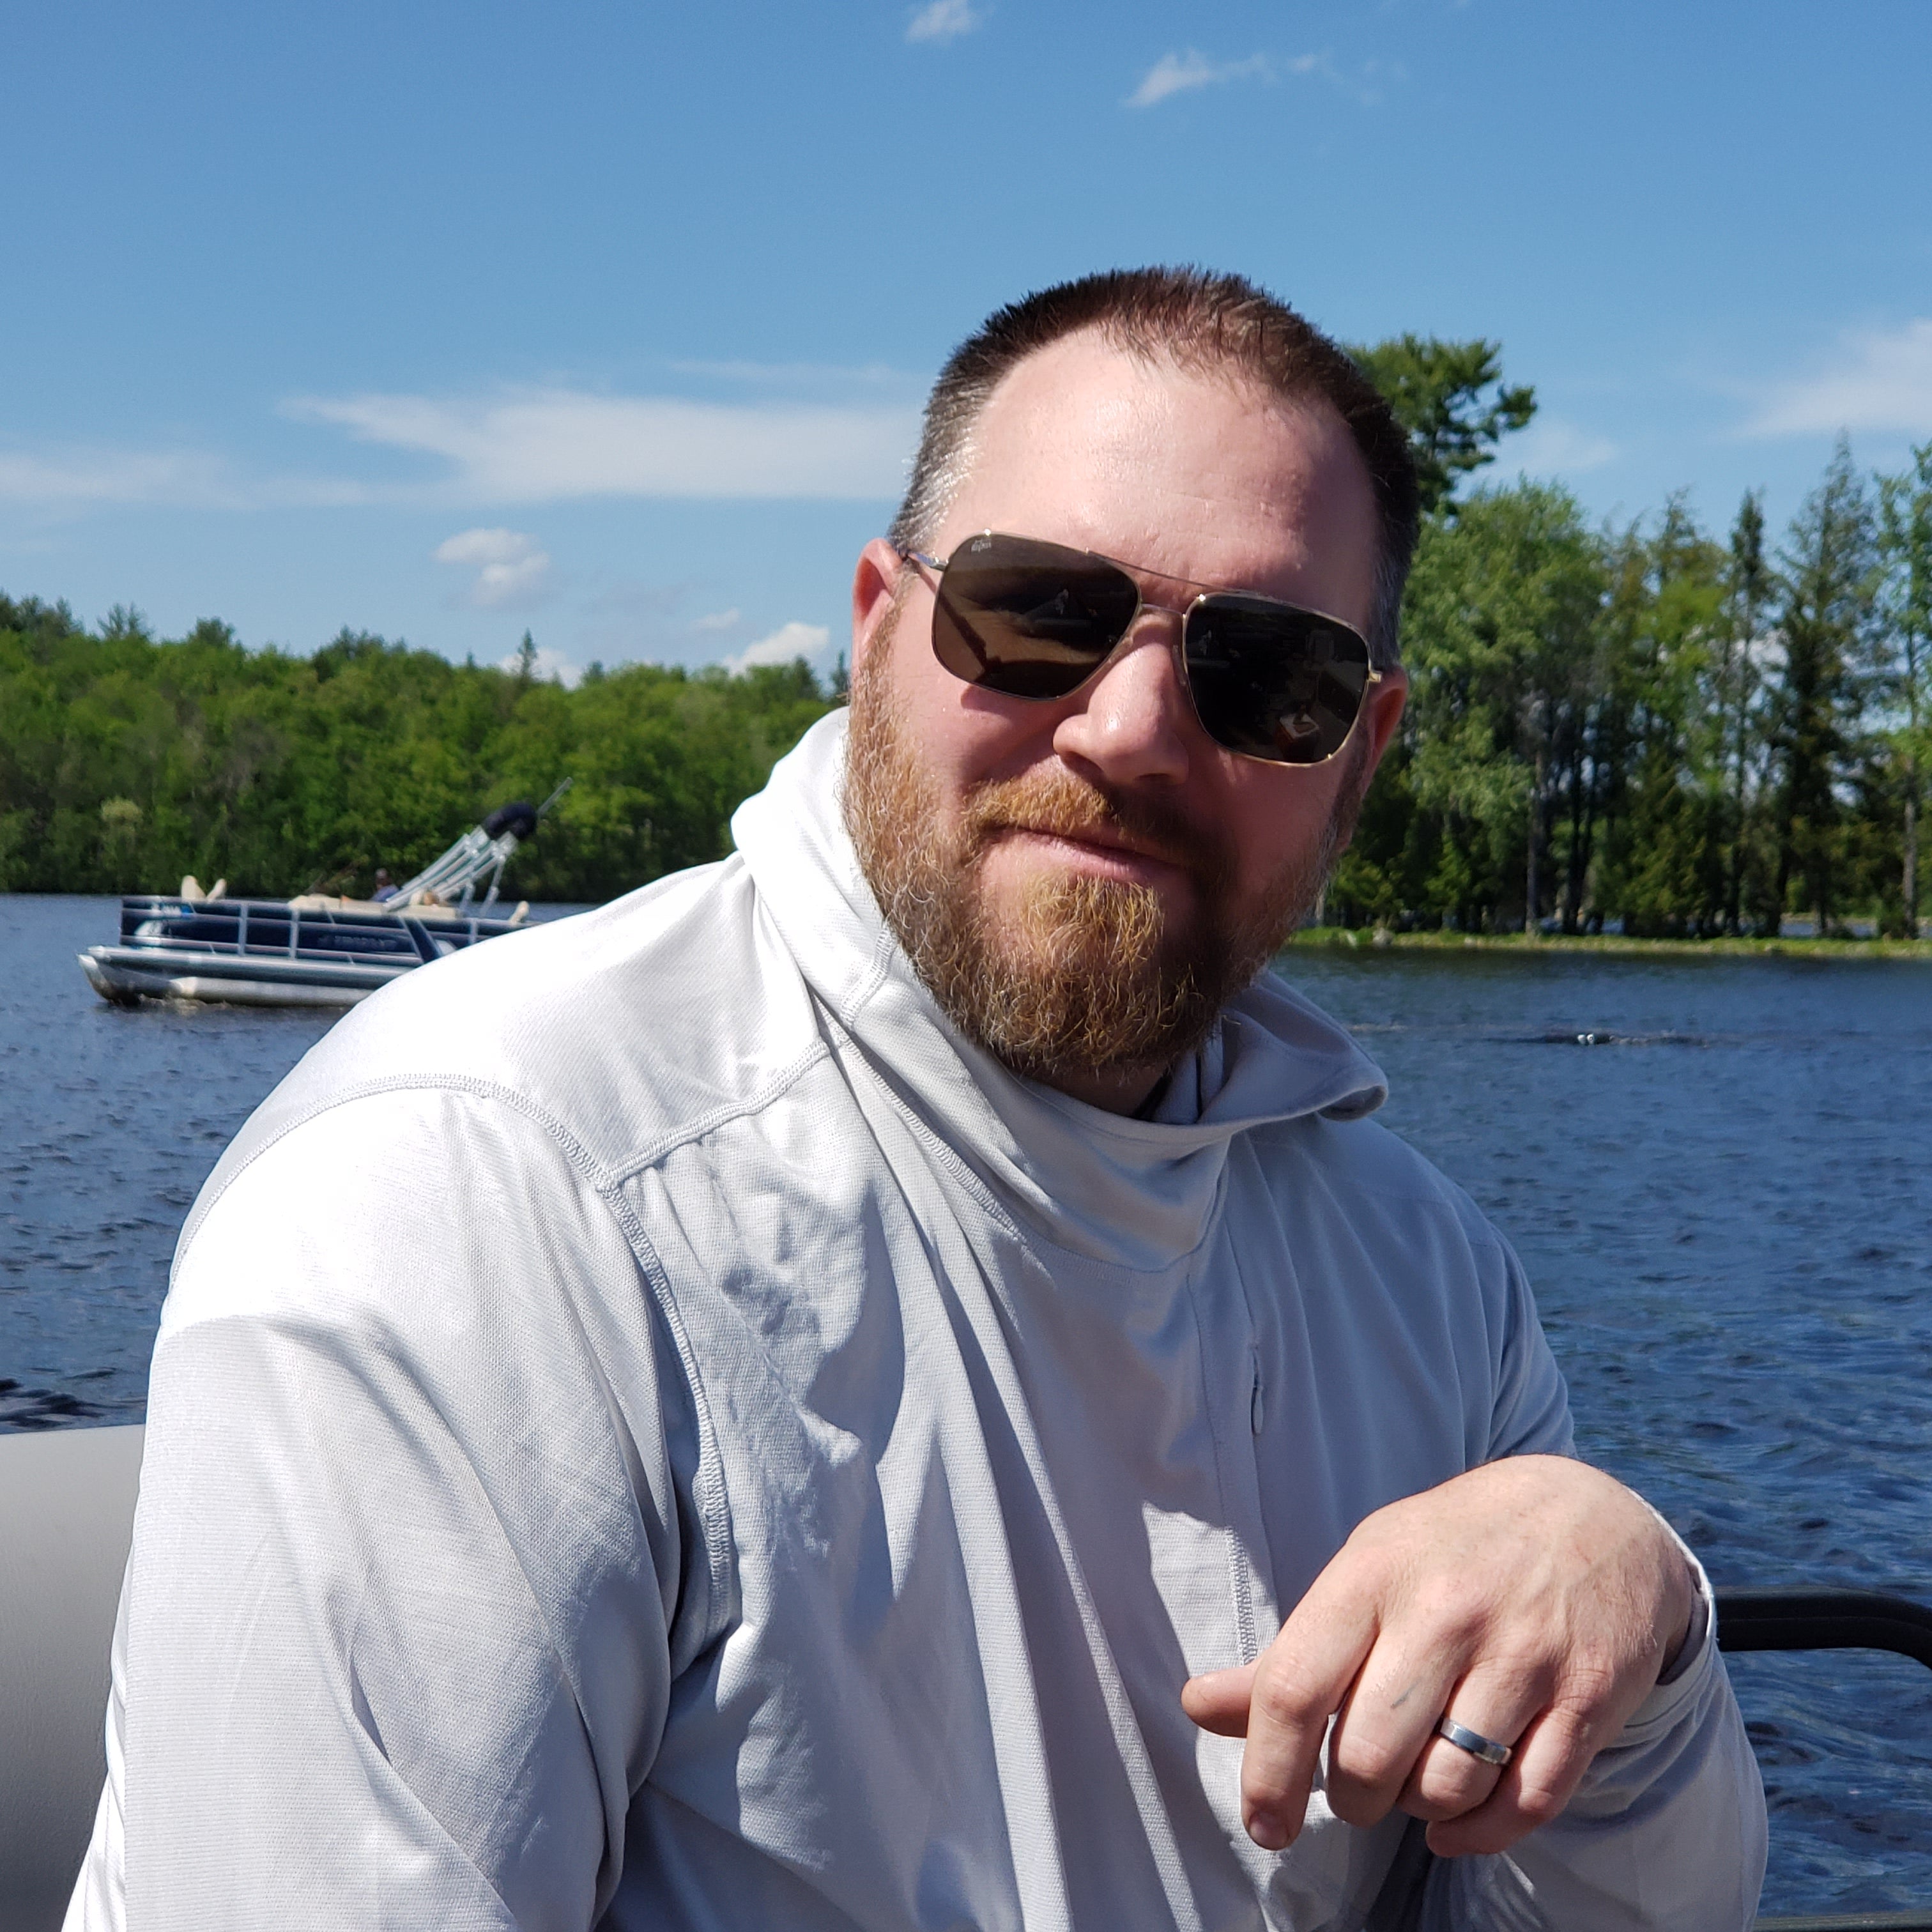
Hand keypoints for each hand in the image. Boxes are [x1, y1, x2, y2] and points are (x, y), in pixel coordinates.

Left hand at [1180, 1455, 1695, 1858]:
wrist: (1591, 1515)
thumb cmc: (1451, 1553)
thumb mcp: (1364, 1574)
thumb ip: (1287, 1654)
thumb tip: (1196, 1708)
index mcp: (1371, 1575)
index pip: (1295, 1689)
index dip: (1268, 1773)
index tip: (1264, 1823)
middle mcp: (1445, 1612)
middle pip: (1370, 1758)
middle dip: (1353, 1798)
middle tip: (1360, 1784)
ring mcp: (1524, 1655)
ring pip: (1447, 1788)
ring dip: (1422, 1808)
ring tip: (1419, 1774)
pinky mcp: (1589, 1698)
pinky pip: (1528, 1804)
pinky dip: (1483, 1833)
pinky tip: (1460, 1819)